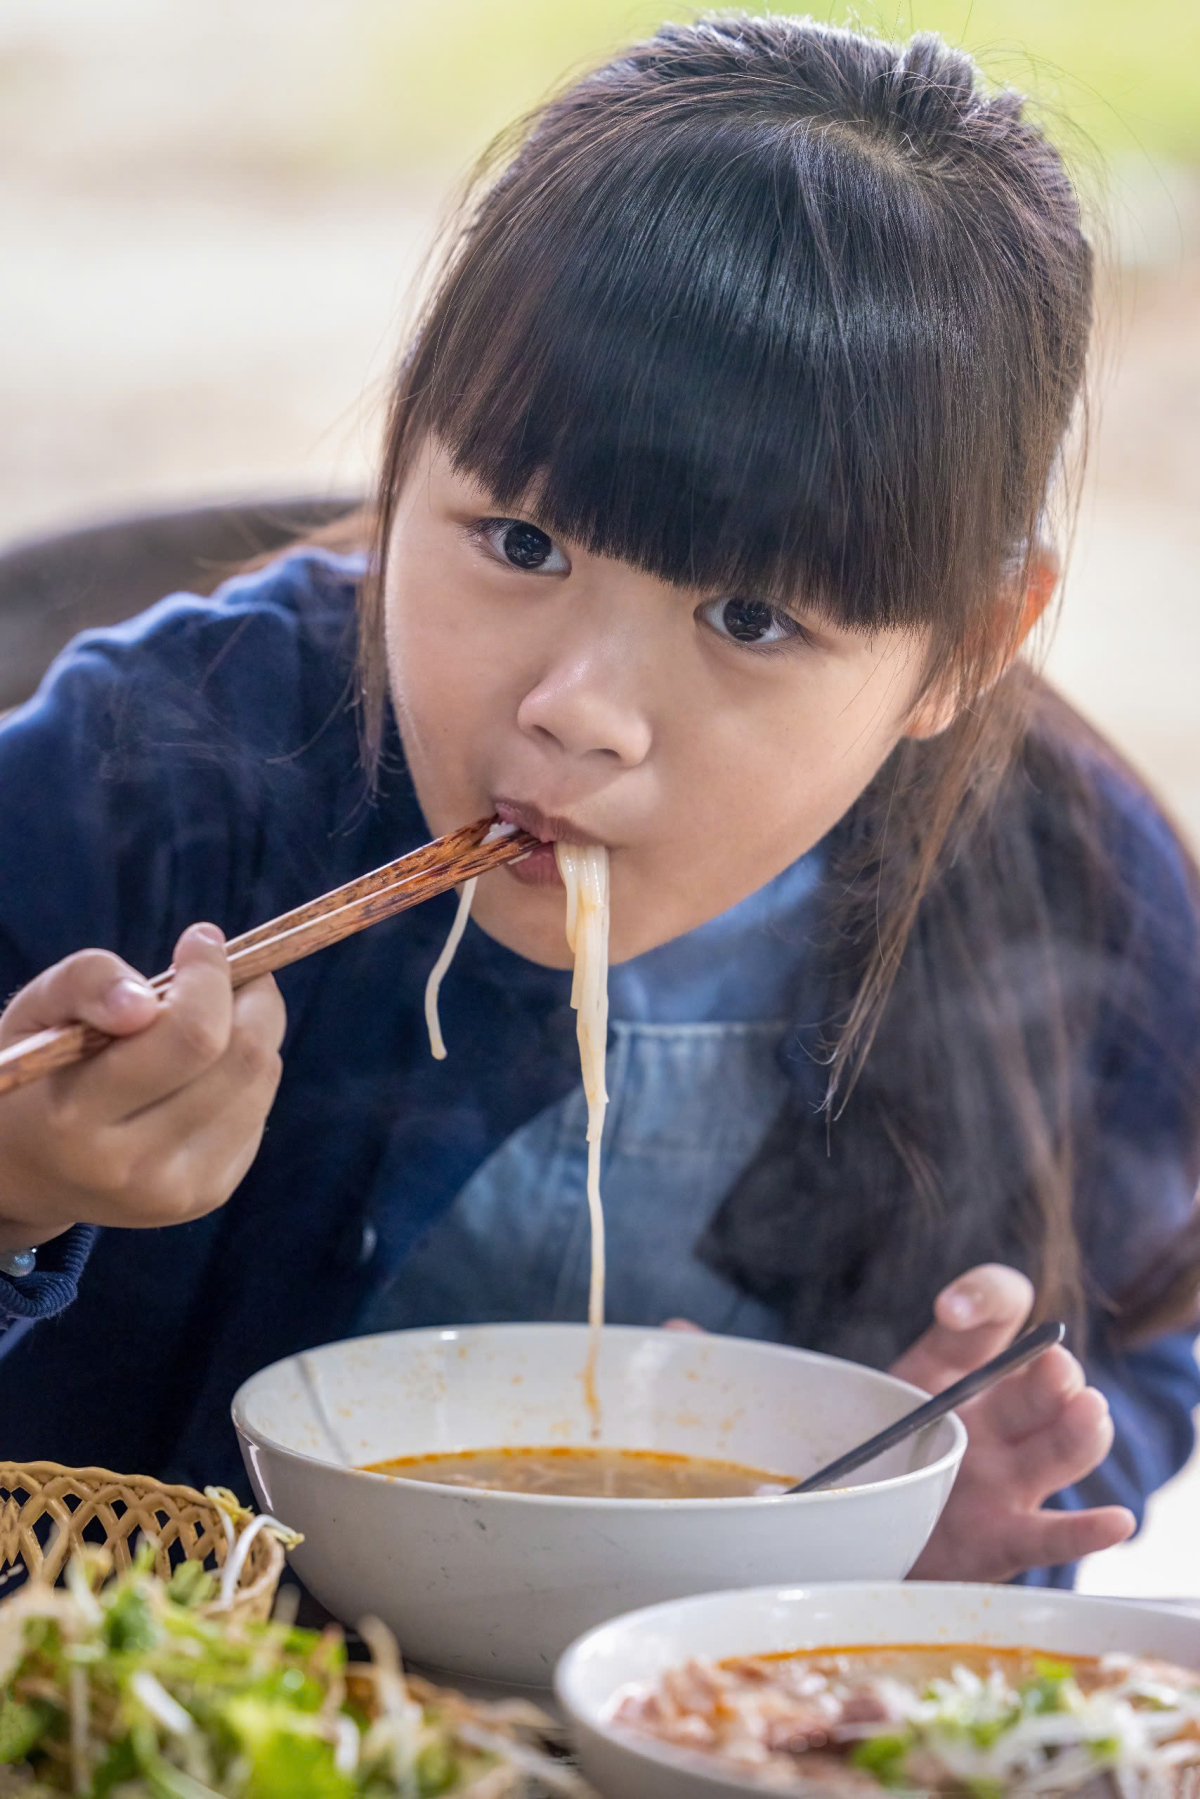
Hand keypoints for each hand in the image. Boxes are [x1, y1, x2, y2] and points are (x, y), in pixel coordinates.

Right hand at [0, 924, 284, 1252]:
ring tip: (217, 1014)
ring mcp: (177, 1192)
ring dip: (255, 1029)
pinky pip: (259, 1110)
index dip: (210, 975)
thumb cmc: (38, 1070)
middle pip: (243, 1058)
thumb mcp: (38, 1012)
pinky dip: (248, 1073)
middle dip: (252, 995)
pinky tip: (206, 1067)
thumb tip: (143, 1002)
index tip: (201, 940)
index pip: (190, 1037)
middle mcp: (132, 1167)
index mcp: (77, 1118)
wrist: (24, 1172)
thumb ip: (86, 985)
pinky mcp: (208, 1196)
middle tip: (232, 970)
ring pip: (262, 1080)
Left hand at [895, 1264, 1133, 1580]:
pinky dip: (1085, 1532)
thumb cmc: (881, 1450)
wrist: (869, 1527)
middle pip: (1046, 1386)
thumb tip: (939, 1319)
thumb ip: (892, 1362)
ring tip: (1088, 1412)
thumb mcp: (878, 1391)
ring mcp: (1007, 1477)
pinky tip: (1116, 1521)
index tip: (952, 1313)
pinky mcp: (1004, 1539)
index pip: (999, 1307)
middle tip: (1054, 1368)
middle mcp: (999, 1415)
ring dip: (1079, 1432)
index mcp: (966, 1364)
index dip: (985, 1299)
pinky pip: (1049, 1536)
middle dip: (1056, 1375)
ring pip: (1061, 1450)